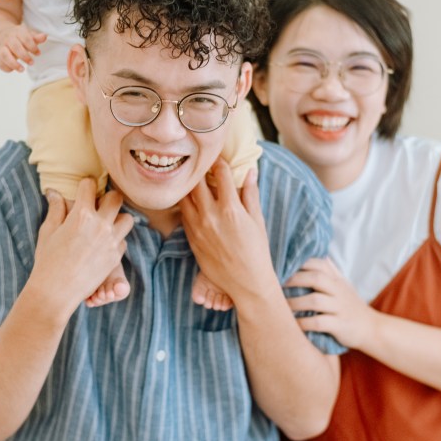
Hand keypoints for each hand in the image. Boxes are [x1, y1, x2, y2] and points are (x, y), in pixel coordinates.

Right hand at [0, 23, 46, 71]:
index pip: (25, 38)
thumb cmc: (19, 38)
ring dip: (14, 64)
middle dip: (24, 56)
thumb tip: (45, 36)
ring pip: (5, 55)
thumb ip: (36, 38)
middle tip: (32, 62)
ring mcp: (1, 48)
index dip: (33, 46)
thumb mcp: (27, 35)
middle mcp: (8, 39)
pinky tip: (14, 69)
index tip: (38, 53)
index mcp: (17, 33)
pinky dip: (7, 68)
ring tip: (22, 70)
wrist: (0, 36)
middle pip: (15, 46)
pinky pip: (0, 63)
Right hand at [29, 179, 134, 319]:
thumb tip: (53, 191)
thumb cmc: (47, 261)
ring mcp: (111, 242)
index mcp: (81, 215)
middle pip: (116, 198)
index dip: (85, 184)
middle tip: (99, 205)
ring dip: (117, 218)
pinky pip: (123, 241)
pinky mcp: (115, 257)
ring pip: (127, 219)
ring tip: (105, 224)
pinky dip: (116, 239)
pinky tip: (104, 244)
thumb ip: (56, 209)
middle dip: (108, 198)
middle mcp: (100, 225)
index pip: (90, 186)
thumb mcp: (48, 231)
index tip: (84, 188)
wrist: (55, 292)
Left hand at [180, 159, 273, 303]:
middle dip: (200, 171)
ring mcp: (198, 228)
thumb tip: (250, 170)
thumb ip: (251, 193)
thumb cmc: (257, 251)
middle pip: (197, 182)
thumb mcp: (257, 220)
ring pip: (185, 197)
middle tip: (203, 166)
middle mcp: (210, 216)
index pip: (220, 174)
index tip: (219, 157)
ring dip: (190, 187)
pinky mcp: (191, 239)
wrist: (246, 282)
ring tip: (196, 182)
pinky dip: (187, 204)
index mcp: (230, 209)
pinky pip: (183, 214)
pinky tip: (194, 202)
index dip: (219, 162)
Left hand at [285, 257, 378, 349]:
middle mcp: (339, 291)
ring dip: (295, 303)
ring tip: (281, 306)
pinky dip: (303, 323)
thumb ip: (331, 270)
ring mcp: (340, 308)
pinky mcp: (340, 326)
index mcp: (337, 280)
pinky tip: (293, 325)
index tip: (282, 266)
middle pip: (316, 278)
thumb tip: (318, 253)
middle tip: (276, 285)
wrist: (372, 329)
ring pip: (315, 300)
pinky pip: (318, 323)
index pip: (319, 263)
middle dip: (294, 280)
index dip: (300, 263)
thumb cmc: (351, 306)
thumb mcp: (343, 285)